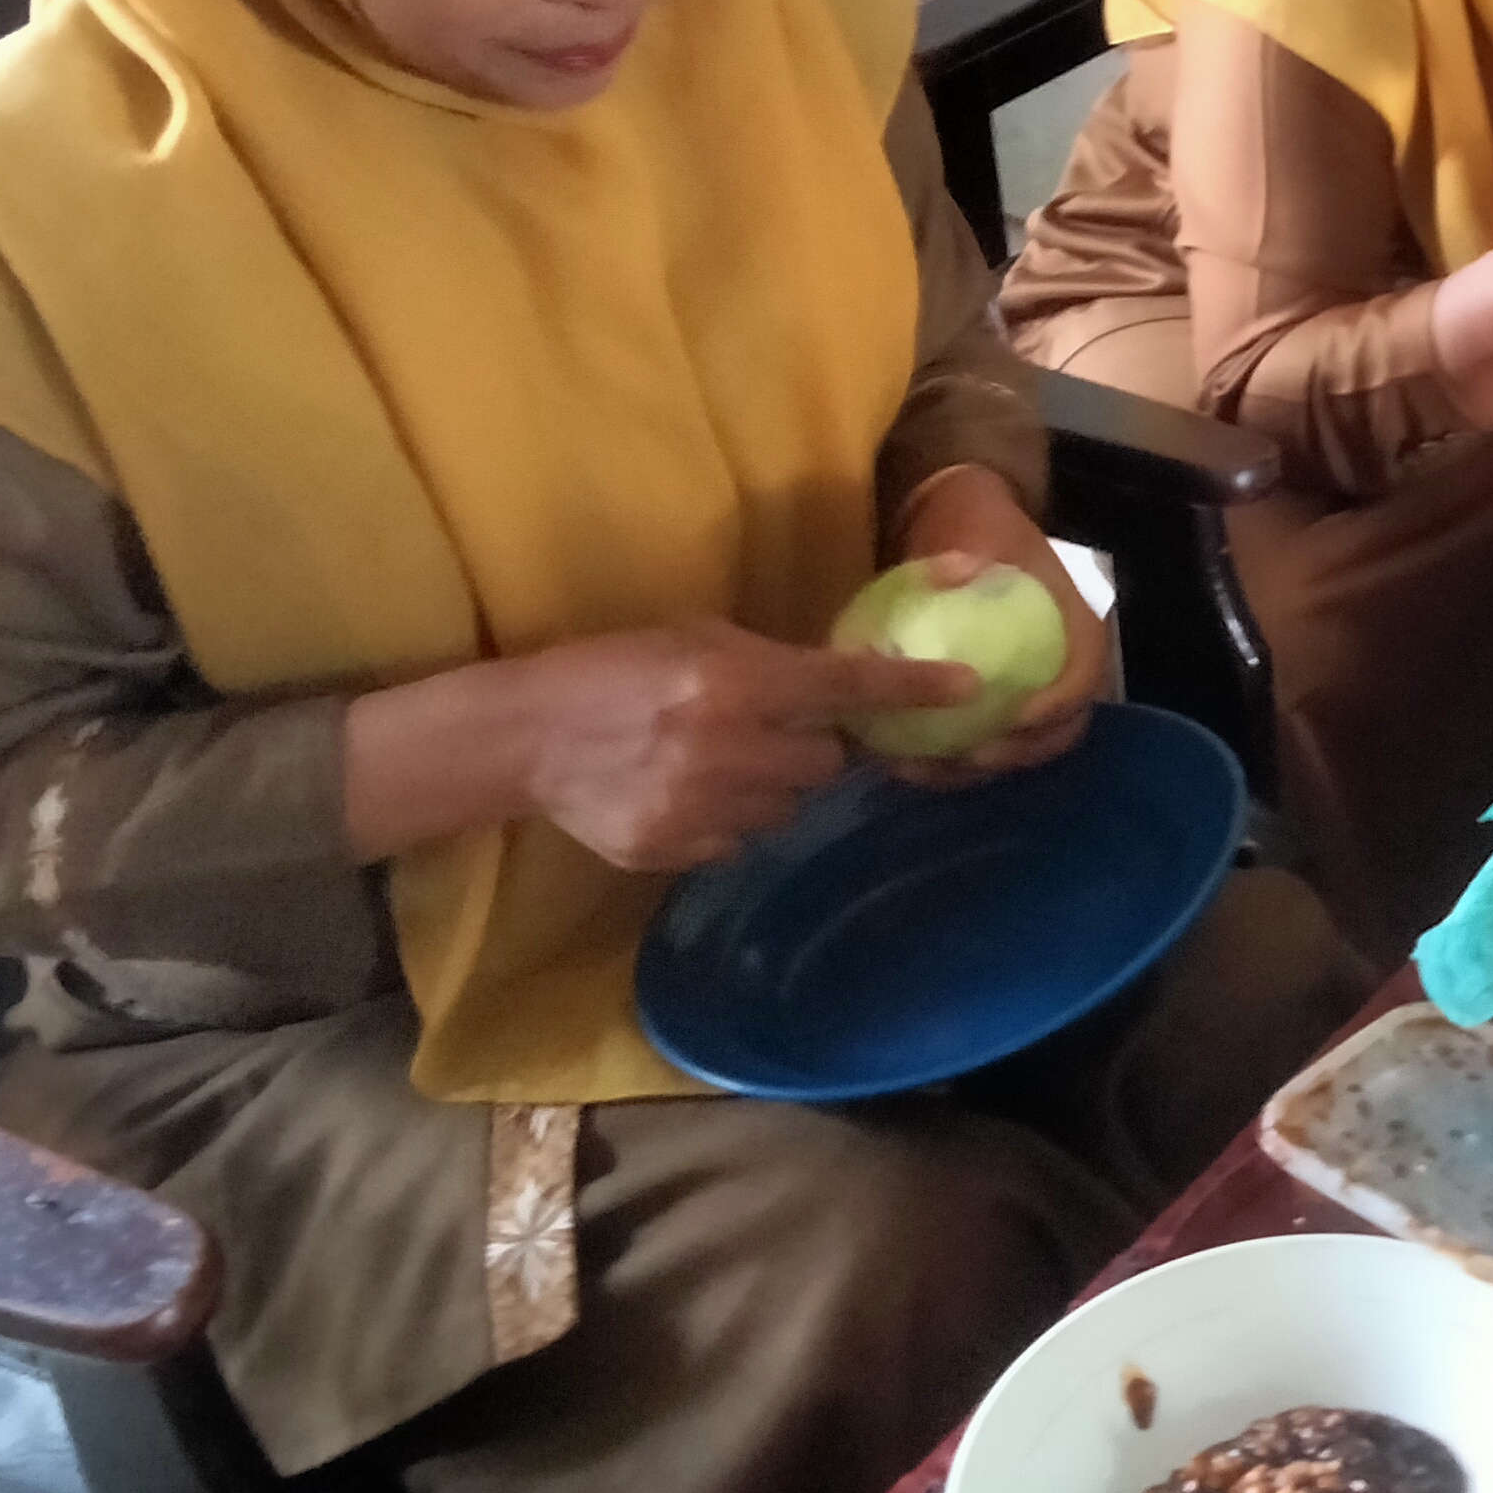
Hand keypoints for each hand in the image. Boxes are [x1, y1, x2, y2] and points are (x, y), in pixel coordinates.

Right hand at [501, 620, 968, 870]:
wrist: (528, 736)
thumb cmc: (616, 668)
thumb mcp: (693, 640)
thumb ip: (769, 662)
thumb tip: (845, 678)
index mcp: (732, 683)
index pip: (843, 688)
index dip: (909, 689)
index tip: (965, 690)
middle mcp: (726, 748)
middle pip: (826, 764)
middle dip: (812, 748)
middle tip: (772, 730)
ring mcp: (700, 808)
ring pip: (786, 809)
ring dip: (770, 787)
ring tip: (717, 762)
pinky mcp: (675, 851)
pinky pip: (740, 841)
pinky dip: (729, 819)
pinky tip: (686, 792)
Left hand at [879, 469, 1110, 786]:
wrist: (963, 522)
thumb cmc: (978, 525)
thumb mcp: (978, 526)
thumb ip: (971, 550)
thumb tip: (960, 570)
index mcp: (1077, 627)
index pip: (1084, 677)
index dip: (1056, 706)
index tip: (1012, 717)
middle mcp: (1065, 668)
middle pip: (1061, 729)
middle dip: (1019, 752)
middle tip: (969, 756)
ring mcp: (1034, 690)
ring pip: (1024, 747)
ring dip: (982, 768)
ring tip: (930, 769)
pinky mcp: (1001, 703)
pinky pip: (990, 743)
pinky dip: (958, 761)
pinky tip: (912, 762)